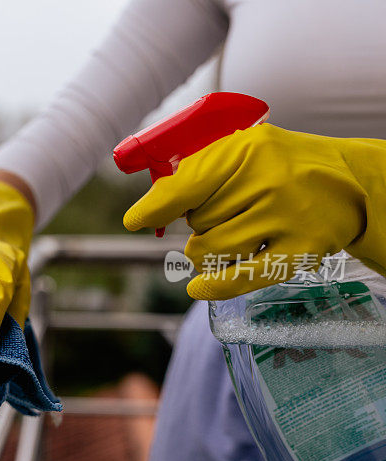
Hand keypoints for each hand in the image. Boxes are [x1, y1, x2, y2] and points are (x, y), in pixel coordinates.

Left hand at [123, 124, 385, 299]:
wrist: (350, 183)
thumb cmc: (284, 166)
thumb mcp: (244, 149)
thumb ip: (198, 170)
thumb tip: (151, 205)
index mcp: (249, 150)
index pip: (187, 185)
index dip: (155, 207)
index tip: (135, 219)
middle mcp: (269, 182)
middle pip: (197, 221)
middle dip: (197, 222)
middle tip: (223, 212)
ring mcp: (287, 218)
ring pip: (212, 249)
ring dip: (204, 250)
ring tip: (222, 237)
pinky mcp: (300, 252)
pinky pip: (242, 277)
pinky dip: (215, 285)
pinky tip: (199, 287)